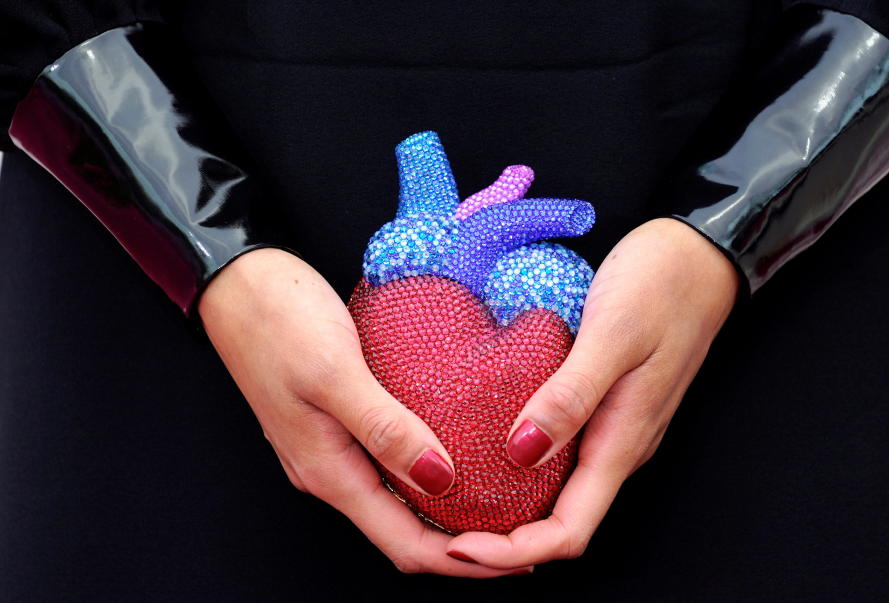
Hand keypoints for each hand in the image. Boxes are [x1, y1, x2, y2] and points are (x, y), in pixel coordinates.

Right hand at [199, 248, 531, 576]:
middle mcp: (329, 471)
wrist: (238, 286)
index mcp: (328, 472)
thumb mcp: (336, 373)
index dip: (461, 561)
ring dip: (448, 512)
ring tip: (502, 501)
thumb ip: (386, 429)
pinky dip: (427, 473)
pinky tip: (458, 452)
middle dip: (463, 546)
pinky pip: (389, 465)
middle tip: (523, 535)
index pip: (403, 543)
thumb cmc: (279, 322)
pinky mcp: (336, 423)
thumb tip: (442, 480)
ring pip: (397, 501)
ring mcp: (330, 449)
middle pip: (403, 531)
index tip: (516, 558)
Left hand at [446, 218, 739, 565]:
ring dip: (512, 508)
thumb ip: (571, 394)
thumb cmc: (661, 286)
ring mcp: (615, 427)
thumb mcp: (612, 334)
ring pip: (561, 493)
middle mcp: (620, 446)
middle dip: (504, 541)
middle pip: (562, 523)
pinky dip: (523, 467)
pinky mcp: (607, 405)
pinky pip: (563, 455)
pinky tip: (489, 445)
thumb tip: (523, 452)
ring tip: (454, 497)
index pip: (570, 531)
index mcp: (623, 441)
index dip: (514, 551)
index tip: (459, 545)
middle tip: (443, 530)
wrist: (699, 256)